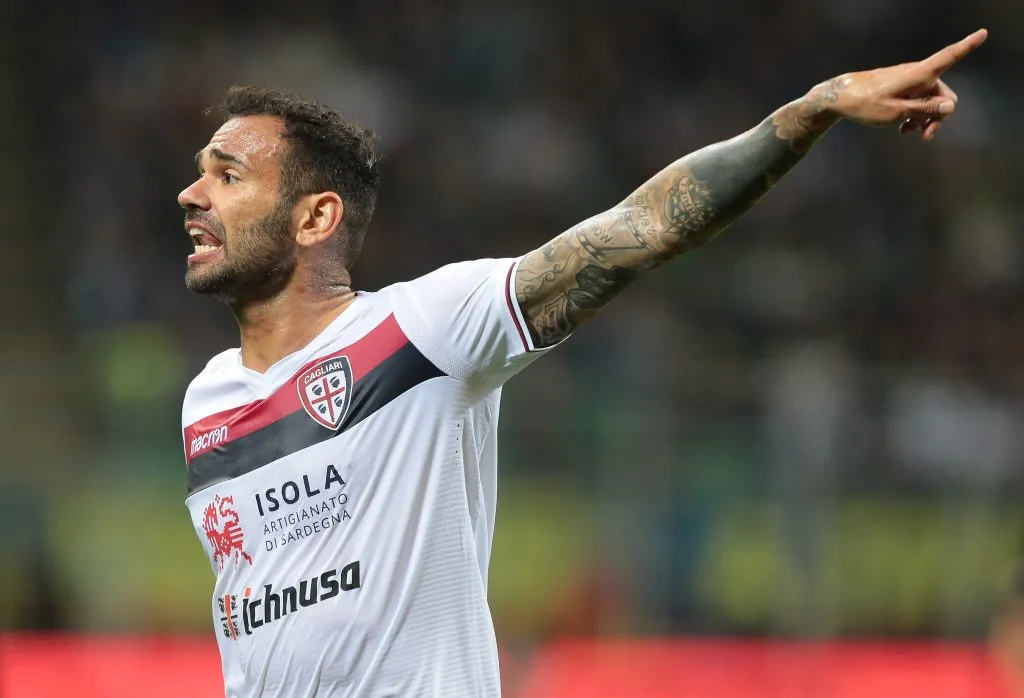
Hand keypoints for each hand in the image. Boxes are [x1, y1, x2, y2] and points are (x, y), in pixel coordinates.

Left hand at [811, 28, 987, 141]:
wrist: (841, 98)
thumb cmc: (866, 104)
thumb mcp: (896, 112)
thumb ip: (924, 110)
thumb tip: (951, 107)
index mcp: (919, 74)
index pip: (949, 56)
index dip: (968, 45)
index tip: (984, 32)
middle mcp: (918, 73)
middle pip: (943, 94)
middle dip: (939, 116)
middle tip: (926, 137)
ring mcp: (910, 81)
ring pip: (930, 101)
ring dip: (925, 118)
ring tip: (907, 132)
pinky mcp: (903, 88)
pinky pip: (918, 101)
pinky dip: (915, 114)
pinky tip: (903, 129)